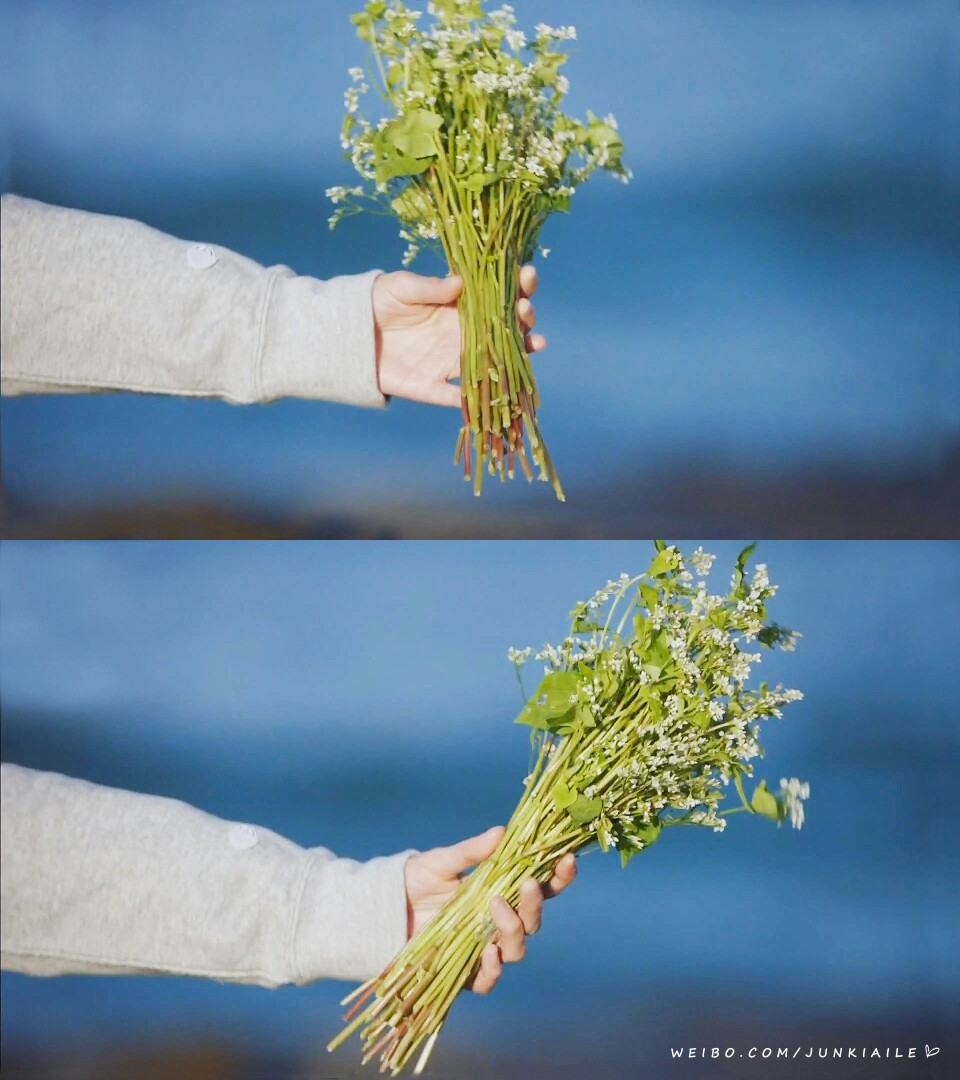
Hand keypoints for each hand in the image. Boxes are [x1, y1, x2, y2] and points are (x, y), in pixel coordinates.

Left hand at [372, 266, 546, 407]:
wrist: (350, 336)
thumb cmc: (378, 302)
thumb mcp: (400, 287)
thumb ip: (428, 287)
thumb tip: (460, 282)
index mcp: (460, 306)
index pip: (496, 295)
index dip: (516, 285)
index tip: (527, 274)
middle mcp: (463, 334)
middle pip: (504, 328)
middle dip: (523, 317)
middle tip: (526, 310)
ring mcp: (452, 362)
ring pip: (493, 362)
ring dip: (518, 355)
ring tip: (536, 343)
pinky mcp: (434, 388)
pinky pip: (460, 398)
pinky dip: (480, 400)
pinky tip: (502, 391)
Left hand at [403, 825, 576, 994]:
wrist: (386, 909)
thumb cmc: (418, 880)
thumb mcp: (442, 861)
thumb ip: (472, 851)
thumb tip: (502, 832)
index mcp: (501, 891)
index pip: (541, 888)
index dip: (558, 877)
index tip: (567, 858)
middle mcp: (498, 921)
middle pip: (533, 920)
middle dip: (535, 903)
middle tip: (525, 884)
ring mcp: (483, 947)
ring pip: (516, 949)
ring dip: (513, 929)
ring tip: (495, 907)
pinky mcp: (463, 971)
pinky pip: (487, 980)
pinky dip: (492, 969)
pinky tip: (488, 953)